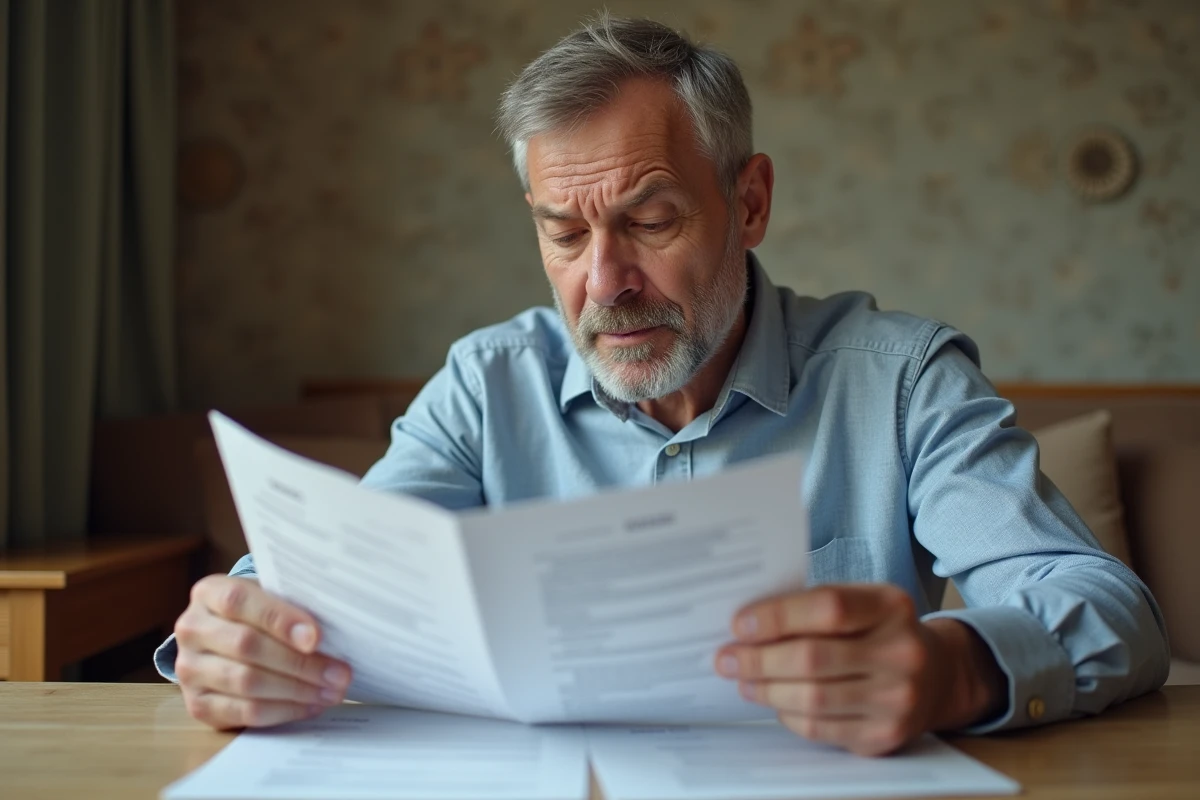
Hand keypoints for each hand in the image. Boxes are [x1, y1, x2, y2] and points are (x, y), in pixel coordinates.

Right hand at [173, 575, 352, 729]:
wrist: (225, 641)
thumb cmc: (259, 615)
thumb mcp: (271, 598)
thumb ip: (293, 606)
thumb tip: (334, 631)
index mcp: (209, 593)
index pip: (241, 602)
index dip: (280, 619)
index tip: (316, 638)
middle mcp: (192, 629)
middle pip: (247, 646)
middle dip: (300, 663)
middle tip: (339, 674)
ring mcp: (189, 670)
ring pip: (247, 682)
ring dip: (297, 690)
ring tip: (332, 691)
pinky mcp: (198, 705)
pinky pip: (244, 712)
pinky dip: (284, 711)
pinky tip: (311, 705)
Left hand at [714, 584, 1005, 755]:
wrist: (938, 676)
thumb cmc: (880, 631)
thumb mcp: (862, 604)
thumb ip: (814, 608)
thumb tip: (747, 625)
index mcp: (891, 606)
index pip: (827, 608)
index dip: (777, 617)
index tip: (739, 624)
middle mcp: (902, 652)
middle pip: (813, 658)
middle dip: (759, 660)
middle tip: (726, 659)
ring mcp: (897, 699)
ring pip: (813, 698)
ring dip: (766, 690)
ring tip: (743, 681)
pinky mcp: (884, 736)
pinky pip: (821, 728)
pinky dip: (789, 715)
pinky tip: (774, 702)